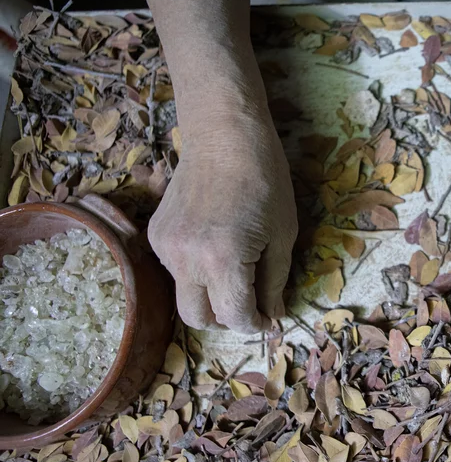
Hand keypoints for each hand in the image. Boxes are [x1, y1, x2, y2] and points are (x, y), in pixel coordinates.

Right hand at [149, 95, 296, 333]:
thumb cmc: (265, 181)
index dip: (255, 324)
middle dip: (226, 318)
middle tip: (249, 302)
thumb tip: (273, 316)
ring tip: (235, 268)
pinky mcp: (156, 234)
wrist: (224, 137)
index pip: (234, 317)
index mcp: (222, 260)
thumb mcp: (282, 235)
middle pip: (198, 319)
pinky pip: (175, 270)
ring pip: (184, 296)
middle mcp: (185, 259)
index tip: (269, 318)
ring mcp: (165, 246)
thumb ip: (274, 282)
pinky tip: (215, 245)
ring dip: (210, 295)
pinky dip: (195, 272)